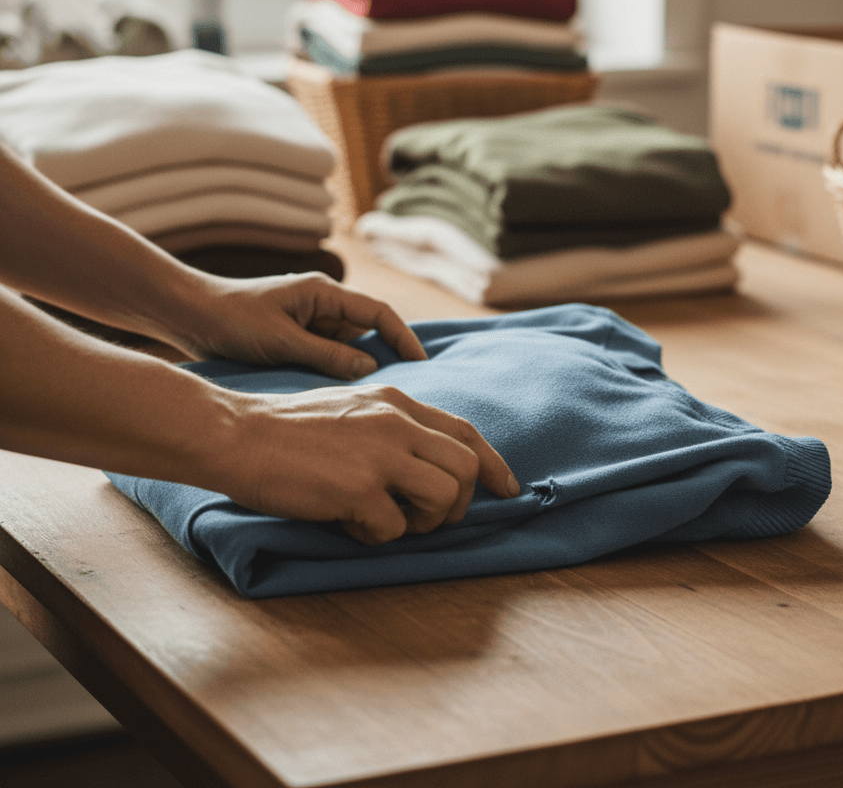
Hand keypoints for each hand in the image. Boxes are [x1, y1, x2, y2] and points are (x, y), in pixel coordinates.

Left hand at [169, 271, 427, 378]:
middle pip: (368, 332)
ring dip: (360, 370)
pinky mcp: (298, 341)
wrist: (188, 316)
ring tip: (374, 402)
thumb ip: (326, 355)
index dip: (403, 337)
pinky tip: (341, 400)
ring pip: (349, 348)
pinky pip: (329, 358)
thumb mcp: (281, 341)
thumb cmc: (231, 321)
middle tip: (406, 391)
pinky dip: (337, 375)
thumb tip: (370, 368)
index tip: (421, 363)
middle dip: (387, 358)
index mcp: (324, 293)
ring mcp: (310, 323)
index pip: (378, 313)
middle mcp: (323, 306)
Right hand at [225, 381, 519, 544]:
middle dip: (459, 503)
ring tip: (388, 521)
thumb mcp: (354, 410)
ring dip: (425, 522)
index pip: (466, 431)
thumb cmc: (290, 429)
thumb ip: (393, 428)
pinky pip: (393, 528)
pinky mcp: (357, 488)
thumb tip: (428, 468)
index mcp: (397, 402)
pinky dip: (376, 536)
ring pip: (445, 496)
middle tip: (430, 519)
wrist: (239, 434)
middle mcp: (397, 423)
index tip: (507, 489)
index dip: (493, 463)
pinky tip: (347, 523)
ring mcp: (380, 455)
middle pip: (466, 467)